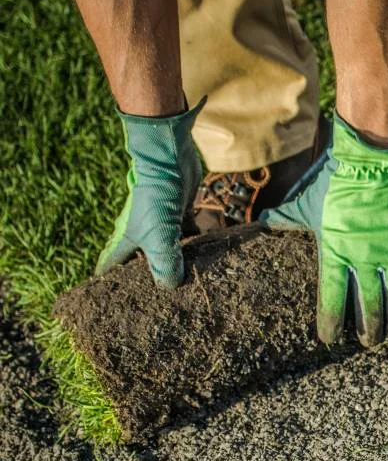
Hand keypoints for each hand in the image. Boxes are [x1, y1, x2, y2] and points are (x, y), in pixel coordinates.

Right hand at [96, 98, 202, 287]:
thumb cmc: (155, 198)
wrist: (169, 160)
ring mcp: (161, 223)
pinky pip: (187, 236)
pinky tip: (209, 260)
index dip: (107, 283)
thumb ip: (164, 264)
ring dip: (177, 264)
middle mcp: (142, 233)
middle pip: (141, 261)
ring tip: (189, 286)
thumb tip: (170, 286)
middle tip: (159, 300)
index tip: (107, 300)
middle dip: (147, 278)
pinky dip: (195, 247)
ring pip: (167, 250)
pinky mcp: (180, 214)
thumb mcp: (159, 236)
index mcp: (128, 240)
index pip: (110, 265)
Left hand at [260, 115, 387, 345]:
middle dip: (369, 330)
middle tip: (368, 343)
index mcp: (335, 255)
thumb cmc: (332, 182)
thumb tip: (261, 223)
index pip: (332, 301)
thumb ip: (286, 219)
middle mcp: (363, 261)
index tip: (330, 340)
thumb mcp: (305, 205)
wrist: (368, 160)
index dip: (331, 325)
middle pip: (369, 308)